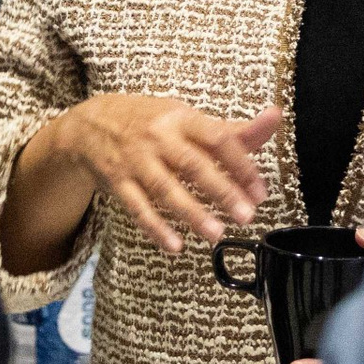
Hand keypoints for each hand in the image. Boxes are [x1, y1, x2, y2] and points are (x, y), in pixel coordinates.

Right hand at [51, 95, 280, 255]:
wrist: (89, 124)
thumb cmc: (149, 121)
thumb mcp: (186, 117)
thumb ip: (231, 129)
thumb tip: (275, 118)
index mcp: (181, 118)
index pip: (217, 138)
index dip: (241, 165)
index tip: (260, 191)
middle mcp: (158, 137)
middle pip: (193, 165)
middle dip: (222, 191)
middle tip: (247, 216)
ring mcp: (135, 160)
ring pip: (166, 189)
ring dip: (192, 213)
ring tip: (216, 234)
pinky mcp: (117, 182)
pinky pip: (138, 208)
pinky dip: (156, 228)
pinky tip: (175, 245)